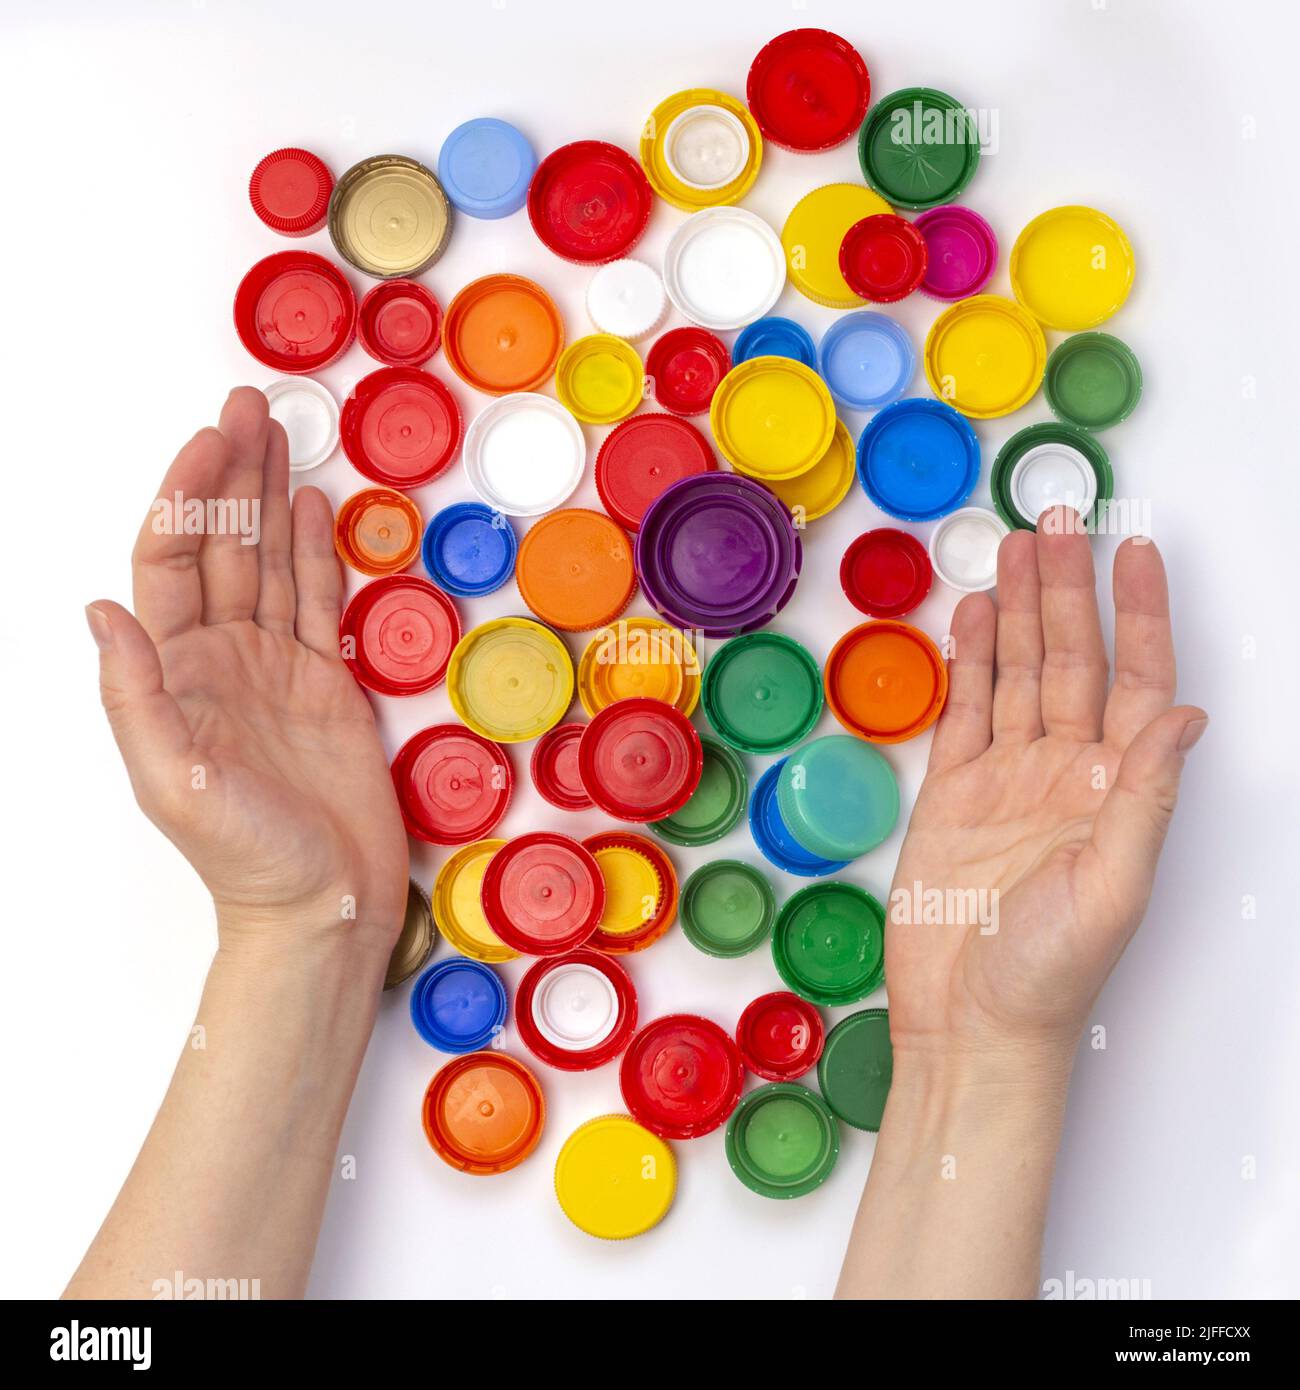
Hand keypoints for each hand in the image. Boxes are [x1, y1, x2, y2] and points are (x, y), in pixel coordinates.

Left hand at [85, 388, 408, 960]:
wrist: (324, 905)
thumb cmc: (246, 856)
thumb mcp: (173, 779)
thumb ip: (135, 693)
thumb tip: (100, 608)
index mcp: (175, 675)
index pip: (173, 563)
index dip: (189, 499)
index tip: (211, 442)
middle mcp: (220, 659)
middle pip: (222, 546)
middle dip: (230, 474)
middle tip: (246, 405)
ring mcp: (274, 667)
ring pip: (268, 562)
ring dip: (270, 497)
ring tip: (278, 434)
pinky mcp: (324, 683)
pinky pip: (314, 601)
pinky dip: (313, 552)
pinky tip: (309, 508)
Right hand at [886, 507, 1206, 1077]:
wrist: (967, 1024)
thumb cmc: (1047, 976)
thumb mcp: (1113, 886)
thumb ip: (1146, 795)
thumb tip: (1190, 716)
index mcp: (1114, 790)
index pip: (1137, 680)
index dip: (1139, 615)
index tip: (1136, 553)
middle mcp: (1066, 774)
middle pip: (1072, 659)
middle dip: (1068, 589)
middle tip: (1060, 521)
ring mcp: (1007, 779)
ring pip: (1018, 673)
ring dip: (1020, 611)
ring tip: (1016, 549)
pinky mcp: (952, 795)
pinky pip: (965, 711)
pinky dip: (970, 662)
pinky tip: (975, 620)